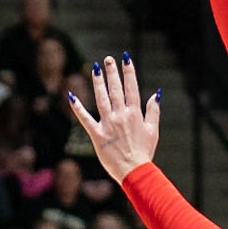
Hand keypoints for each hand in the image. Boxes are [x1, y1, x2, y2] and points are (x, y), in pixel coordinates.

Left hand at [67, 56, 160, 183]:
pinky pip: (85, 119)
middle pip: (115, 90)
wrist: (134, 170)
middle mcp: (120, 116)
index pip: (132, 88)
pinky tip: (71, 96)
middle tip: (108, 59)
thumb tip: (156, 93)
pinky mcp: (96, 135)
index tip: (126, 58)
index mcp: (134, 114)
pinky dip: (77, 108)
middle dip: (112, 73)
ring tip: (95, 69)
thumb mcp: (153, 130)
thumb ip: (153, 111)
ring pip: (101, 99)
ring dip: (98, 83)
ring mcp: (108, 124)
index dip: (128, 72)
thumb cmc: (144, 151)